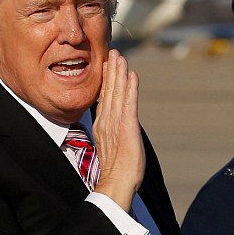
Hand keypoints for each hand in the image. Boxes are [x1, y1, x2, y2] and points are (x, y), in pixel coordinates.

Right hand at [92, 49, 144, 210]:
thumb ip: (112, 134)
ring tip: (120, 56)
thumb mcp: (112, 147)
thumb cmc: (118, 171)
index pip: (103, 98)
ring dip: (119, 73)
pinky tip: (131, 75)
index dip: (106, 81)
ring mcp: (116, 122)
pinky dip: (130, 87)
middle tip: (112, 52)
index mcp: (102, 125)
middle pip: (108, 90)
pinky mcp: (127, 126)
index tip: (107, 65)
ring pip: (116, 92)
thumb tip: (115, 129)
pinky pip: (128, 102)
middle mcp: (107, 121)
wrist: (118, 182)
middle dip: (111, 70)